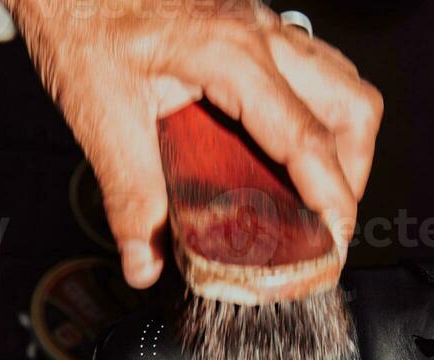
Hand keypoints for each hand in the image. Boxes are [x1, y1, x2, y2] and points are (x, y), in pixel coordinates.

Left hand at [7, 0, 383, 287]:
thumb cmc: (80, 16)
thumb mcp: (101, 115)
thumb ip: (131, 196)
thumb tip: (144, 261)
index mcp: (234, 57)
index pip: (309, 139)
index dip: (333, 199)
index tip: (336, 240)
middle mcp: (260, 35)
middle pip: (352, 106)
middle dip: (352, 173)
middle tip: (326, 219)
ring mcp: (261, 24)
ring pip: (343, 82)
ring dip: (343, 141)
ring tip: (315, 188)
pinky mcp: (248, 24)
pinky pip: (314, 67)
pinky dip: (319, 112)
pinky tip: (287, 142)